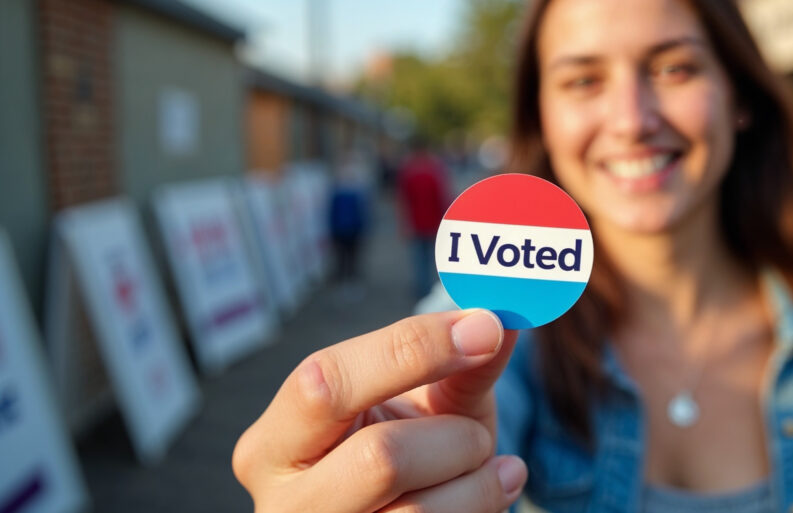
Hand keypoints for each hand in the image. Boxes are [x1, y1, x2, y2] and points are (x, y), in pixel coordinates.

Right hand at [232, 309, 525, 511]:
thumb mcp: (430, 399)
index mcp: (275, 440)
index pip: (328, 381)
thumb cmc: (415, 447)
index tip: (484, 329)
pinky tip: (495, 489)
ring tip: (488, 468)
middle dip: (451, 438)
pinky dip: (482, 506)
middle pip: (378, 458)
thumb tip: (502, 314)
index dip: (413, 349)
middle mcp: (283, 502)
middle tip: (479, 434)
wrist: (412, 509)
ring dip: (475, 482)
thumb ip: (462, 360)